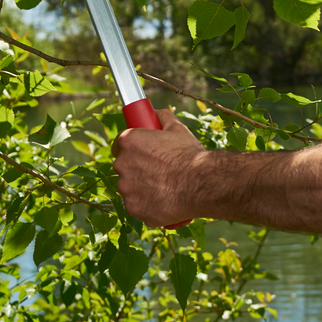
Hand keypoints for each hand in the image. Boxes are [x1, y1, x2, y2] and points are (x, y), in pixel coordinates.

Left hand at [113, 113, 209, 227]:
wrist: (202, 183)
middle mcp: (122, 164)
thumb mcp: (177, 128)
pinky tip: (163, 201)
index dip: (130, 149)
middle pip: (123, 167)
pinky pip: (136, 206)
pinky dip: (146, 205)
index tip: (139, 153)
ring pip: (129, 188)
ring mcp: (126, 188)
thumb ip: (162, 117)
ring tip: (163, 188)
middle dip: (135, 169)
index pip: (118, 144)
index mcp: (129, 141)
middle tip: (156, 171)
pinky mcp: (133, 208)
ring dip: (140, 188)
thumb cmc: (190, 155)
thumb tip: (155, 112)